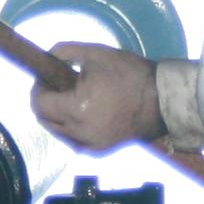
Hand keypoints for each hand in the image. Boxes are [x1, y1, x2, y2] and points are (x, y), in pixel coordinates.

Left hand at [29, 43, 162, 152]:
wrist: (164, 100)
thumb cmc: (131, 74)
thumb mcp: (96, 54)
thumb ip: (64, 52)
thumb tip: (46, 57)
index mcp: (77, 109)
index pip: (39, 103)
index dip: (39, 87)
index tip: (48, 75)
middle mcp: (79, 132)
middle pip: (44, 119)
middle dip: (46, 100)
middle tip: (59, 84)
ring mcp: (89, 145)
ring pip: (57, 131)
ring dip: (58, 114)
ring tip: (75, 97)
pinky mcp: (99, 150)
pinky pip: (73, 140)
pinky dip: (72, 127)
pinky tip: (85, 112)